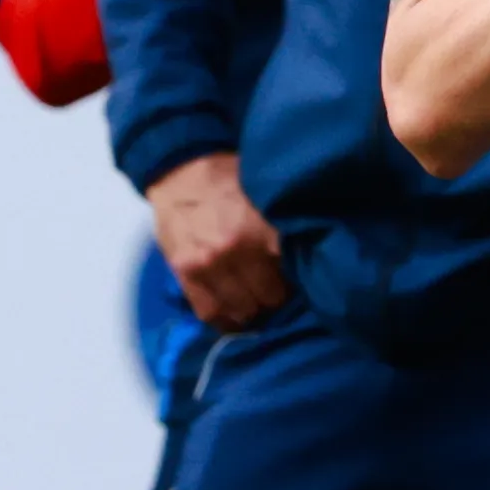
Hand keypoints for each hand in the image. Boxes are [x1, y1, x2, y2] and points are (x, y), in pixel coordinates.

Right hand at [147, 151, 288, 330]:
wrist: (182, 170)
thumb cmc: (230, 180)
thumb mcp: (265, 198)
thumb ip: (282, 229)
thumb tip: (307, 256)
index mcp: (262, 231)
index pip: (292, 275)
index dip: (300, 282)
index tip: (303, 282)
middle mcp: (235, 252)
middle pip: (268, 298)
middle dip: (276, 297)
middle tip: (279, 292)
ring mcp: (207, 266)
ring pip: (240, 310)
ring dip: (251, 311)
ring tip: (256, 303)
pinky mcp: (185, 274)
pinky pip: (208, 312)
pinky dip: (224, 319)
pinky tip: (233, 315)